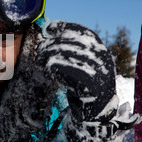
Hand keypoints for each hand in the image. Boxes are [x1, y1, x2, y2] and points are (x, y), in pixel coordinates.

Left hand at [35, 21, 138, 141]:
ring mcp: (98, 72)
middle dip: (51, 44)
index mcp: (101, 52)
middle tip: (39, 51)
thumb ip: (71, 51)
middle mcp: (103, 60)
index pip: (84, 33)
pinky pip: (68, 71)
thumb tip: (50, 30)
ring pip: (68, 56)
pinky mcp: (91, 86)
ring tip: (39, 62)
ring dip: (49, 56)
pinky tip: (48, 71)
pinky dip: (54, 68)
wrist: (95, 114)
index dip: (66, 28)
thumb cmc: (83, 87)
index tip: (50, 28)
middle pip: (72, 43)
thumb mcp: (80, 65)